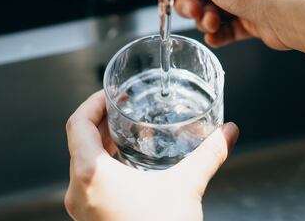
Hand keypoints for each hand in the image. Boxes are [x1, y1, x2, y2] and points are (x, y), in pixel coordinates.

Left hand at [64, 91, 239, 220]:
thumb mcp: (186, 187)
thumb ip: (208, 154)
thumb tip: (228, 132)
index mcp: (91, 174)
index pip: (77, 124)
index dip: (93, 103)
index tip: (111, 94)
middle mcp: (79, 192)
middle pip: (78, 143)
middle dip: (101, 122)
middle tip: (123, 110)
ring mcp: (83, 210)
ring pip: (82, 165)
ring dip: (101, 146)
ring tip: (126, 135)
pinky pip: (89, 185)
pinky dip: (104, 169)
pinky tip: (129, 169)